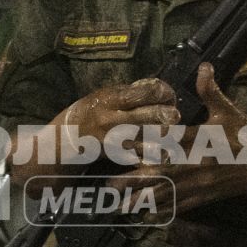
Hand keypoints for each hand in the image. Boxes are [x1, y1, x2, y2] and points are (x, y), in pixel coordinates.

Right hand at [65, 77, 180, 145]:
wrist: (70, 136)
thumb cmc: (91, 110)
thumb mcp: (105, 95)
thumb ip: (128, 93)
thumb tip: (156, 90)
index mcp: (112, 100)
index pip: (146, 93)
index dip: (163, 92)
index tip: (168, 95)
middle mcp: (115, 119)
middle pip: (152, 115)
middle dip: (169, 115)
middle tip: (175, 115)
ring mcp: (117, 139)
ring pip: (151, 138)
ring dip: (165, 137)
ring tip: (171, 133)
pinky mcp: (117, 155)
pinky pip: (142, 157)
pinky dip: (154, 155)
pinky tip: (161, 151)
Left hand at [111, 65, 246, 213]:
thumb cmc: (244, 134)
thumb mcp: (227, 110)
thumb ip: (210, 91)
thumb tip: (204, 67)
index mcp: (199, 139)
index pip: (167, 142)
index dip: (144, 146)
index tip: (121, 148)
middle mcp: (196, 162)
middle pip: (160, 172)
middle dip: (134, 179)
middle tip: (111, 183)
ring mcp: (199, 182)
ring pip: (167, 193)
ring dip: (143, 199)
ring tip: (120, 204)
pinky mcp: (205, 196)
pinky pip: (181, 206)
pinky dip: (163, 211)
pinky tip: (146, 216)